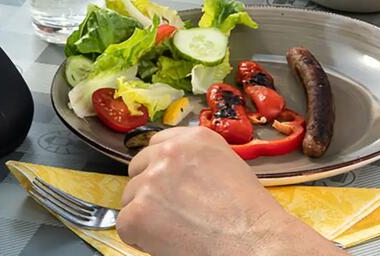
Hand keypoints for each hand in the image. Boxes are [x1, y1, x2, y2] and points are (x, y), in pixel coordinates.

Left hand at [118, 127, 331, 254]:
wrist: (254, 242)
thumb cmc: (250, 213)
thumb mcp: (228, 166)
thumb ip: (197, 159)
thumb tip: (176, 169)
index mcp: (193, 138)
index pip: (157, 145)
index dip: (160, 169)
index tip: (168, 185)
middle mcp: (169, 153)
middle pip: (138, 169)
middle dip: (149, 190)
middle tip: (173, 212)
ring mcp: (151, 181)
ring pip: (130, 198)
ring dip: (145, 215)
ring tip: (176, 229)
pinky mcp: (138, 212)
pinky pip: (125, 225)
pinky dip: (140, 238)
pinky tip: (167, 241)